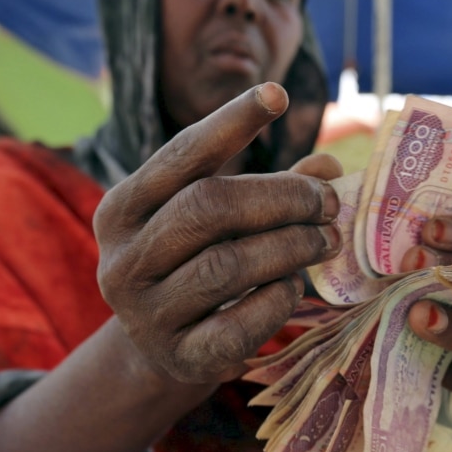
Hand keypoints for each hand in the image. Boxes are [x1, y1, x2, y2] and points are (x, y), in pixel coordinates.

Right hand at [94, 83, 341, 384]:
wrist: (162, 348)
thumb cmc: (196, 260)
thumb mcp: (218, 217)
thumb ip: (269, 186)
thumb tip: (329, 167)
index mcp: (121, 209)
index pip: (180, 155)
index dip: (231, 122)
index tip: (278, 94)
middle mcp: (122, 259)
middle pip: (207, 207)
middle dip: (282, 197)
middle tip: (328, 201)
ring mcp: (145, 313)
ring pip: (227, 265)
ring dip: (291, 246)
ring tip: (326, 240)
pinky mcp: (178, 357)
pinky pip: (239, 324)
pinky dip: (278, 299)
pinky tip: (295, 285)